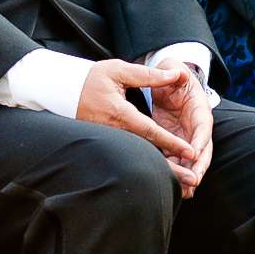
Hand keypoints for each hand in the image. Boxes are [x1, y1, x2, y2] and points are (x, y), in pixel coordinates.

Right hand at [77, 58, 199, 186]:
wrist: (62, 92)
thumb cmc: (91, 79)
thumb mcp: (119, 71)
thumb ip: (149, 75)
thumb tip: (176, 74)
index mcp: (119, 114)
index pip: (150, 132)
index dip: (171, 143)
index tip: (191, 152)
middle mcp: (115, 132)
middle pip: (147, 153)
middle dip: (171, 169)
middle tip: (192, 180)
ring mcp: (110, 140)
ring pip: (140, 158)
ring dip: (162, 171)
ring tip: (184, 183)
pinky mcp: (108, 143)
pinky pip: (131, 156)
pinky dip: (148, 166)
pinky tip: (165, 174)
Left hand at [147, 63, 214, 195]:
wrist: (169, 85)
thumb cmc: (174, 77)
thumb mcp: (175, 72)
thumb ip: (177, 73)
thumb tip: (180, 72)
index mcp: (200, 111)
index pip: (203, 128)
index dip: (200, 142)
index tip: (194, 154)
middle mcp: (197, 128)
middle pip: (203, 151)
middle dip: (199, 166)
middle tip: (194, 181)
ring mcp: (188, 138)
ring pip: (192, 161)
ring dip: (188, 175)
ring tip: (185, 191)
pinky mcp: (176, 143)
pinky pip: (177, 160)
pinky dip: (176, 173)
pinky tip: (173, 187)